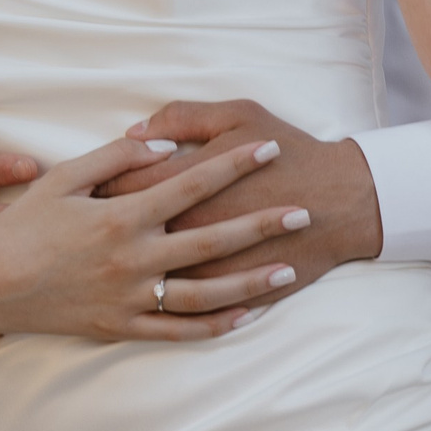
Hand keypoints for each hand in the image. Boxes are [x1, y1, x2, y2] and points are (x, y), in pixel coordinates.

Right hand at [0, 132, 316, 340]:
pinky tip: (247, 315)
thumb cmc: (21, 225)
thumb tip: (165, 147)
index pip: (193, 184)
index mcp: (122, 216)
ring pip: (205, 293)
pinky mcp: (120, 327)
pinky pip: (178, 332)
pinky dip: (215, 326)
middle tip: (304, 212)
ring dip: (251, 281)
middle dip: (263, 224)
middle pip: (213, 240)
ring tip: (289, 268)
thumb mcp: (63, 178)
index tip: (270, 149)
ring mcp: (129, 298)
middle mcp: (133, 259)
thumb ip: (116, 160)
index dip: (235, 164)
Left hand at [103, 100, 381, 291]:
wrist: (343, 199)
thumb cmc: (289, 151)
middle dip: (100, 231)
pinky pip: (186, 315)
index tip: (90, 186)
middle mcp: (185, 234)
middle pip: (124, 236)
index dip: (100, 185)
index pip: (120, 187)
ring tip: (112, 264)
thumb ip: (182, 117)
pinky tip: (153, 297)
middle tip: (87, 228)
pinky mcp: (227, 297)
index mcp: (181, 188)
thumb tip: (133, 130)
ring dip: (126, 274)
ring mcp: (205, 272)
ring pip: (148, 282)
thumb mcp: (237, 114)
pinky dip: (165, 308)